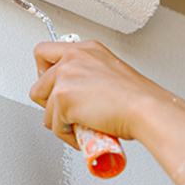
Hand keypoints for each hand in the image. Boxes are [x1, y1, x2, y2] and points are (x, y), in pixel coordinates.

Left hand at [30, 40, 172, 149]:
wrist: (146, 109)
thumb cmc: (137, 98)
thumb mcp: (110, 72)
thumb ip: (87, 75)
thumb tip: (76, 93)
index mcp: (86, 49)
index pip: (44, 53)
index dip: (44, 74)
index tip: (52, 87)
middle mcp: (73, 57)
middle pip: (38, 85)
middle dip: (50, 105)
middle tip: (69, 113)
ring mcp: (65, 76)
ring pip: (45, 109)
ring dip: (61, 122)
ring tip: (83, 124)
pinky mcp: (62, 98)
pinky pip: (54, 126)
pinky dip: (68, 135)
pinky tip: (85, 131)